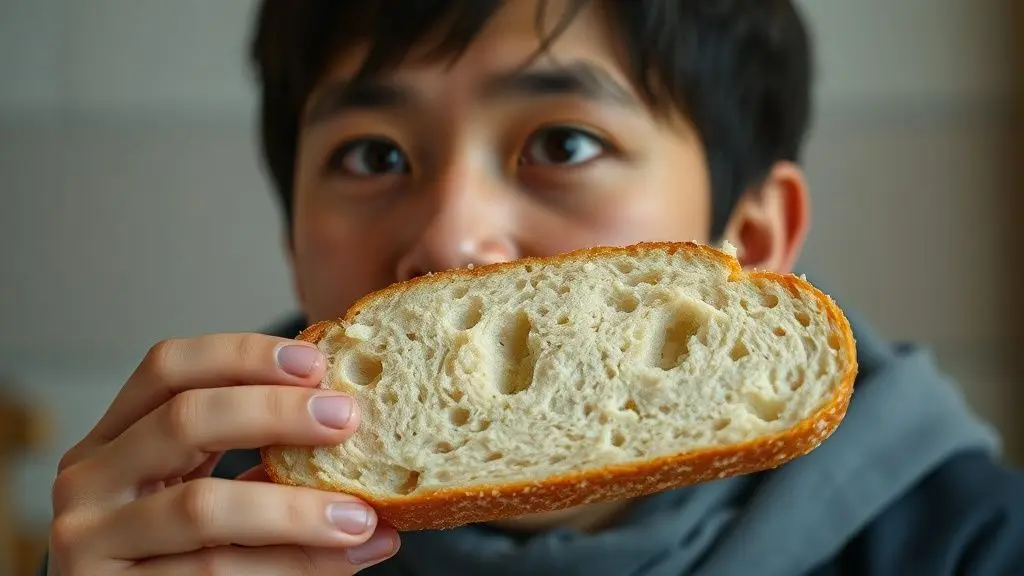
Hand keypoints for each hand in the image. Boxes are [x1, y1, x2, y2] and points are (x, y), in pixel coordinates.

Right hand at [47, 334, 398, 574]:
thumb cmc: (176, 551)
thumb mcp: (200, 488)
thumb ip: (256, 456)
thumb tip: (358, 428)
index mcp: (114, 436)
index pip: (168, 367)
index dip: (242, 354)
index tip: (315, 362)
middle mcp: (89, 479)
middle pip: (184, 419)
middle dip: (275, 413)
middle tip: (346, 420)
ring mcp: (89, 540)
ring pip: (202, 507)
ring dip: (297, 510)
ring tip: (362, 518)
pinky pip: (211, 575)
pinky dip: (286, 565)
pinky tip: (338, 560)